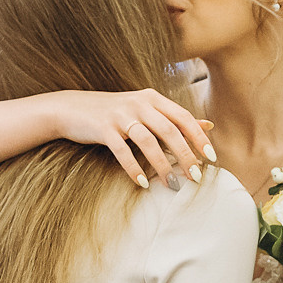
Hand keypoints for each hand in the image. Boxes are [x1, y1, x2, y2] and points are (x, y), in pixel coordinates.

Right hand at [52, 89, 213, 188]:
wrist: (71, 108)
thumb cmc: (114, 112)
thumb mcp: (146, 109)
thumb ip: (175, 117)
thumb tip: (208, 125)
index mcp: (152, 98)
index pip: (183, 117)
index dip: (198, 137)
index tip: (211, 157)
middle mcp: (139, 103)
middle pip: (169, 130)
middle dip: (186, 155)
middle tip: (196, 176)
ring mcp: (120, 115)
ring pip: (148, 141)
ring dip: (162, 165)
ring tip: (172, 184)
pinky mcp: (103, 128)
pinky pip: (122, 150)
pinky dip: (133, 168)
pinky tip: (142, 183)